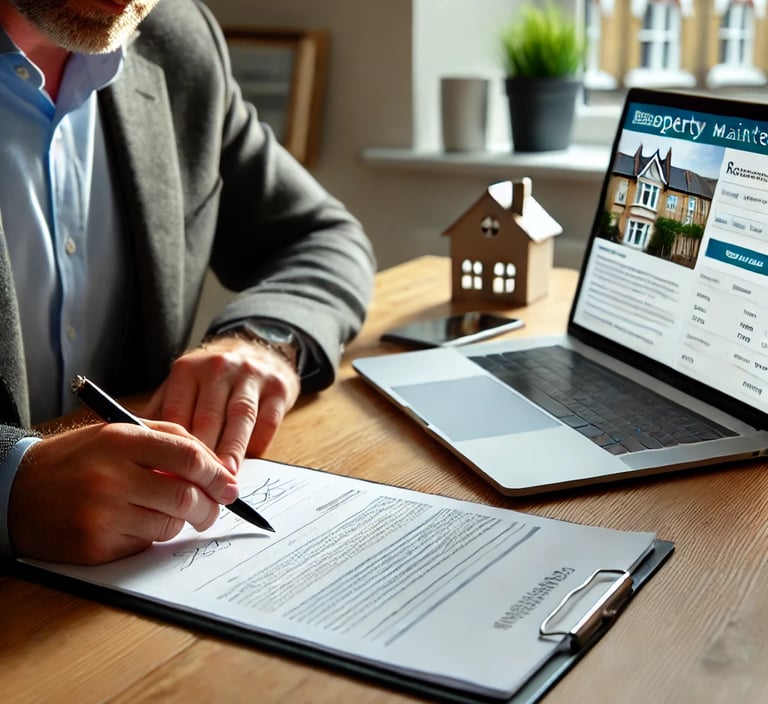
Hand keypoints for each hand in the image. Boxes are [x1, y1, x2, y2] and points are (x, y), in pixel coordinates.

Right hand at [8, 421, 238, 563]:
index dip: (217, 474)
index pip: (189, 457)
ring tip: (168, 512)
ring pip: (169, 524)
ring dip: (179, 522)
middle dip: (209, 507)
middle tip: (213, 509)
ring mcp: (102, 514)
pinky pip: (144, 544)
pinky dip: (151, 535)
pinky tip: (135, 523)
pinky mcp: (95, 546)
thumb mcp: (119, 433)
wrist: (16, 490)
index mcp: (122, 440)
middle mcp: (112, 476)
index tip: (230, 487)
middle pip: (186, 497)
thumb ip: (169, 441)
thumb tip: (217, 467)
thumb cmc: (78, 459)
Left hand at [146, 335, 299, 472]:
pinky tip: (250, 461)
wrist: (260, 349)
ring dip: (232, 450)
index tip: (168, 476)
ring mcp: (251, 375)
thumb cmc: (214, 378)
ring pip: (240, 418)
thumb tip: (142, 451)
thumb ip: (164, 412)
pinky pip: (267, 419)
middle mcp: (219, 368)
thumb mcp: (184, 384)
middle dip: (203, 455)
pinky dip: (258, 443)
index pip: (177, 413)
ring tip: (224, 478)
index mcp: (188, 370)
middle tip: (196, 486)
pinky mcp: (278, 387)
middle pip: (208, 417)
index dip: (172, 447)